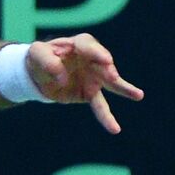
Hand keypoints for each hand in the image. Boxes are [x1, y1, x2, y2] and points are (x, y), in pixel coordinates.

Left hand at [27, 34, 143, 133]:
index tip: (106, 61)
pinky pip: (100, 105)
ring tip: (138, 95)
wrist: (37, 73)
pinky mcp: (90, 93)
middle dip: (108, 70)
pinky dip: (106, 117)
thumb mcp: (36, 53)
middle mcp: (91, 60)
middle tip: (112, 76)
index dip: (98, 53)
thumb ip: (46, 60)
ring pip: (110, 84)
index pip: (89, 46)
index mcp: (79, 45)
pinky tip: (115, 128)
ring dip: (123, 90)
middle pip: (103, 64)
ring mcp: (94, 77)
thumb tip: (59, 76)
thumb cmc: (39, 58)